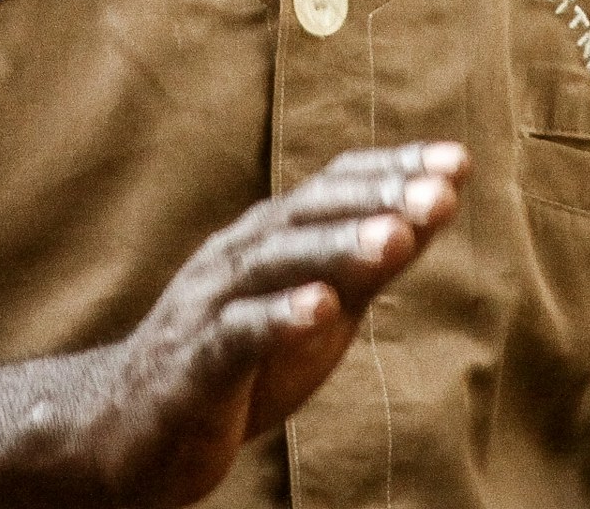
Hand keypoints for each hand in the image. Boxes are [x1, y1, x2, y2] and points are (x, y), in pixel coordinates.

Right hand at [81, 141, 465, 506]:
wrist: (132, 428)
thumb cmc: (240, 360)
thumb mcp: (319, 307)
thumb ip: (371, 263)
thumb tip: (439, 205)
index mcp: (271, 237)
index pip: (333, 187)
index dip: (392, 171)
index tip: (457, 160)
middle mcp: (240, 255)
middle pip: (310, 214)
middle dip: (378, 199)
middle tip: (442, 192)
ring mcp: (212, 304)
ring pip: (276, 263)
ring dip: (339, 248)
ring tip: (396, 239)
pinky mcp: (193, 363)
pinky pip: (235, 334)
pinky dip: (278, 317)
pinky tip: (321, 308)